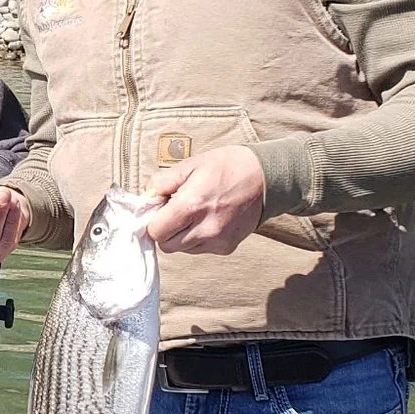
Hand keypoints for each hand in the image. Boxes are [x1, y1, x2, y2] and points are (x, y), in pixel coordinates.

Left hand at [143, 145, 266, 254]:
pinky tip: (208, 219)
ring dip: (181, 235)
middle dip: (165, 229)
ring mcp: (217, 241)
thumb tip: (147, 196)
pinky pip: (200, 249)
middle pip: (167, 245)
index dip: (153, 219)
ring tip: (194, 213)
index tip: (160, 208)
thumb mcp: (191, 164)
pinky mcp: (227, 247)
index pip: (156, 231)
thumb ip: (163, 181)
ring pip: (183, 249)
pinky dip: (197, 238)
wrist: (267, 177)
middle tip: (175, 210)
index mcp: (192, 206)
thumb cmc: (228, 166)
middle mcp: (205, 228)